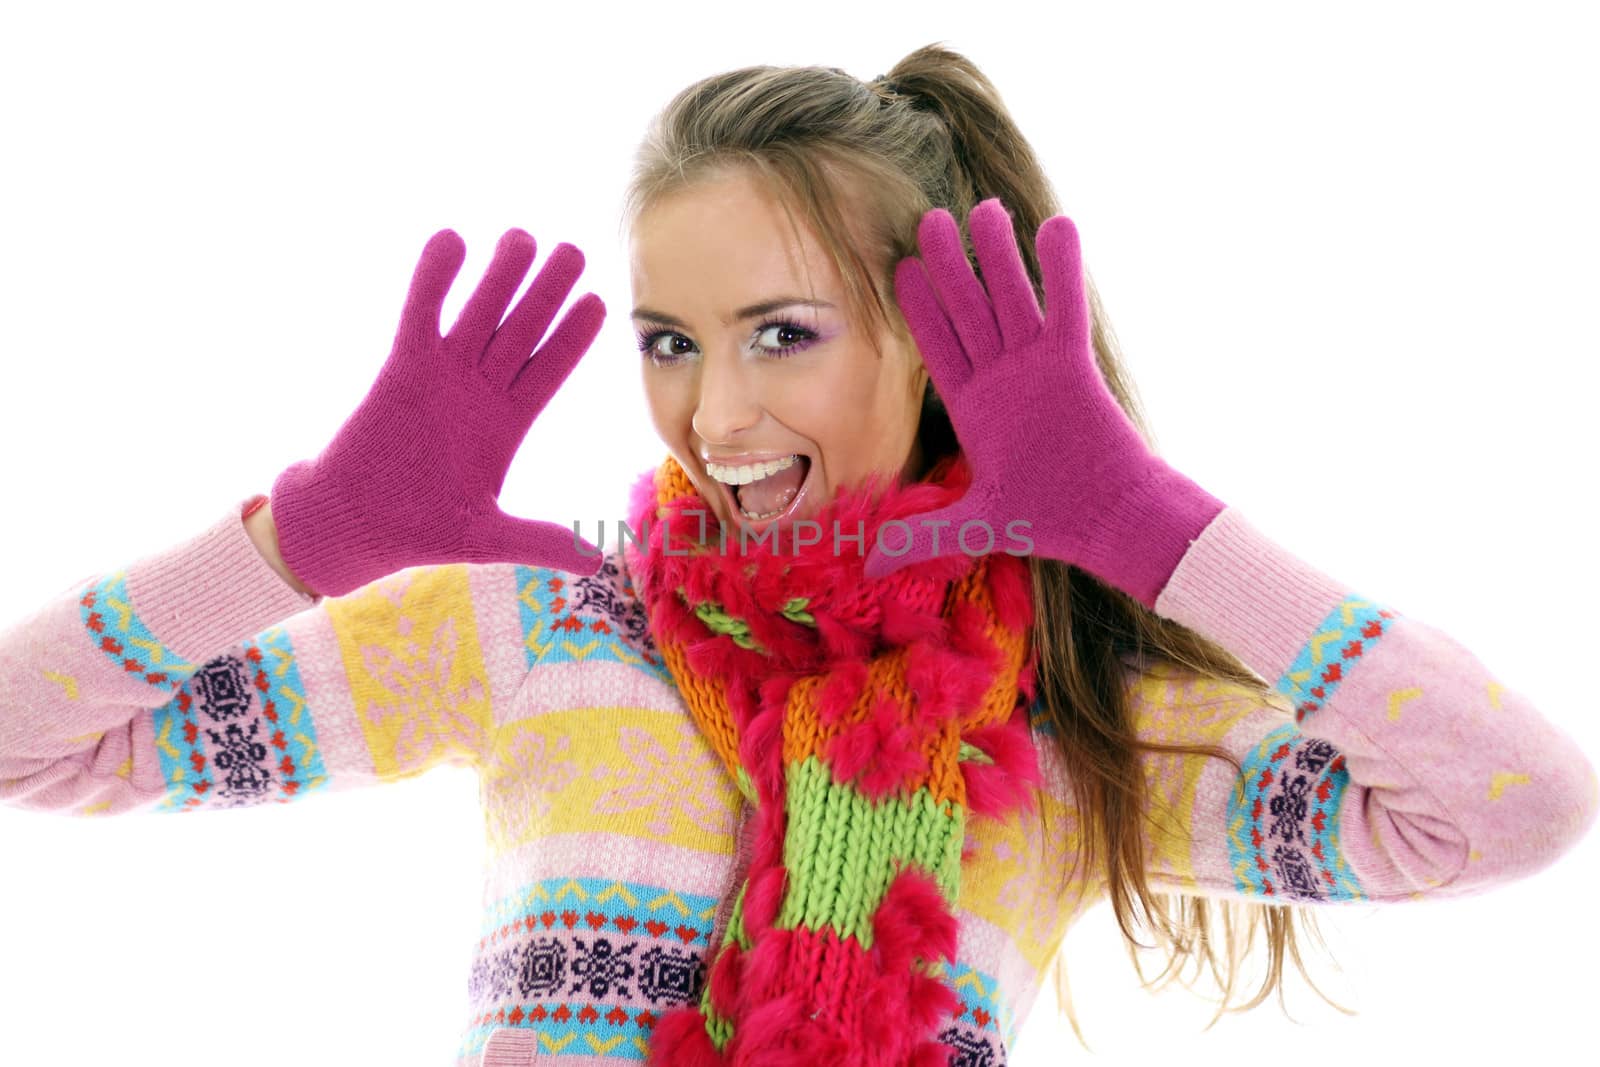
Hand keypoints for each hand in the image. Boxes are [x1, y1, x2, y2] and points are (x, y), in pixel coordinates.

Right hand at [270, 227, 605, 597]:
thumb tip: (595, 561)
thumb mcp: (488, 538)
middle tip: (574, 251)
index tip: (599, 304)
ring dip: (500, 276)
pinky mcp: (401, 368)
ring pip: (479, 313)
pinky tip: (452, 239)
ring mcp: (442, 375)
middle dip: (548, 292)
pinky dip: (434, 279)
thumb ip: (540, 541)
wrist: (355, 526)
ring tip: (525, 236)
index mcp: (507, 424)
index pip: (549, 371)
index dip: (573, 338)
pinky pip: (420, 314)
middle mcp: (479, 392)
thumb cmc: (418, 531)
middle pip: (522, 331)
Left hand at [864, 199, 1224, 609]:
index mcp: (975, 405)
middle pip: (970, 309)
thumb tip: (868, 566)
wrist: (1111, 522)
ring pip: (1012, 297)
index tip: (898, 270)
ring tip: (983, 208)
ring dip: (998, 255)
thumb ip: (921, 533)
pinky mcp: (1075, 365)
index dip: (919, 310)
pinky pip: (1066, 308)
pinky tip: (1055, 225)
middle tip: (928, 220)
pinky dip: (1062, 269)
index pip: (938, 348)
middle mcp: (1003, 377)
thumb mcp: (975, 525)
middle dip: (949, 266)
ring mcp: (1039, 366)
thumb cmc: (1050, 521)